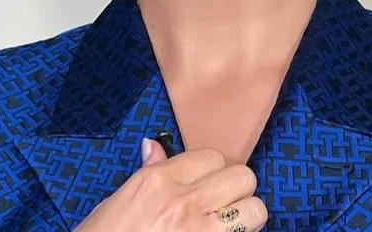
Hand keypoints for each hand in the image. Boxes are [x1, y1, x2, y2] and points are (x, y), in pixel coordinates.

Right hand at [74, 137, 267, 231]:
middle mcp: (185, 203)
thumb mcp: (115, 203)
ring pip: (255, 209)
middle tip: (222, 201)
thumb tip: (155, 147)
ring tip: (230, 224)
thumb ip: (146, 173)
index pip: (212, 156)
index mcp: (158, 182)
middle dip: (236, 188)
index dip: (214, 168)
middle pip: (242, 176)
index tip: (208, 180)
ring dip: (247, 216)